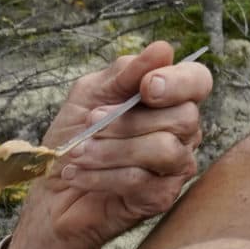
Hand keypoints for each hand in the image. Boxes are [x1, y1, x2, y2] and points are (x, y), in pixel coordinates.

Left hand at [0, 42, 211, 248]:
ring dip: (112, 150)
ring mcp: (175, 167)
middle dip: (128, 120)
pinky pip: (142, 181)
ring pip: (164, 149)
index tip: (146, 88)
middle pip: (183, 118)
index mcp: (168, 100)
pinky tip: (78, 175)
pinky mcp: (160, 198)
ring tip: (77, 154)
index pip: (198, 82)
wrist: (51, 191)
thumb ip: (124, 73)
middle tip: (91, 123)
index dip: (178, 82)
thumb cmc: (74, 138)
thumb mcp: (90, 95)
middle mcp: (181, 133)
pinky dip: (102, 175)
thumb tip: (163, 49)